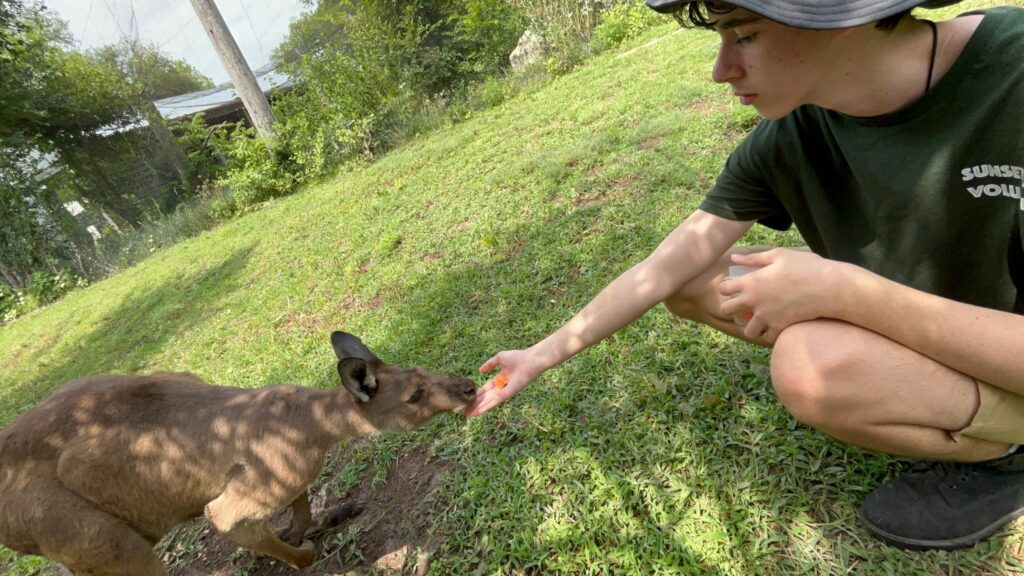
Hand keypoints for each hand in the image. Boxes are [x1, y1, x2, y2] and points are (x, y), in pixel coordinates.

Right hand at [466, 348, 544, 417]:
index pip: (487, 388)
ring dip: (478, 408)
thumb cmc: (517, 357)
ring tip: (468, 414)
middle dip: (475, 404)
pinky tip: (476, 412)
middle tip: (464, 411)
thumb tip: (480, 370)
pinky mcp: (507, 395)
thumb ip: (490, 364)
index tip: (468, 398)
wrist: (529, 360)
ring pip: (488, 402)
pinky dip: (485, 407)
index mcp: (500, 379)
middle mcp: (502, 387)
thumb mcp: (500, 358)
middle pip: (486, 397)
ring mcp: (504, 392)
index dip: (478, 393)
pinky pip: (494, 402)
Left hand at [719, 248, 845, 342]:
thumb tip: (733, 257)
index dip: (727, 288)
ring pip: (747, 330)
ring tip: (759, 321)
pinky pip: (767, 338)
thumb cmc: (806, 266)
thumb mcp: (779, 255)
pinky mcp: (779, 327)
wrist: (829, 287)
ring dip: (751, 326)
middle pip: (726, 311)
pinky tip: (775, 327)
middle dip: (730, 309)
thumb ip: (754, 258)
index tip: (734, 288)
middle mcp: (753, 300)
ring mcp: (765, 316)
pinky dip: (769, 334)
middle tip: (741, 307)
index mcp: (751, 281)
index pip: (724, 288)